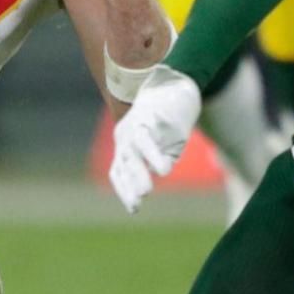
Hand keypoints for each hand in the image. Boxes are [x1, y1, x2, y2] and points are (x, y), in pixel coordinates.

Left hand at [109, 66, 201, 211]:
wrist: (174, 84)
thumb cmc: (167, 118)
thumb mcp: (161, 142)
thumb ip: (158, 158)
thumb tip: (158, 171)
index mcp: (125, 145)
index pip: (119, 171)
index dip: (124, 190)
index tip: (134, 209)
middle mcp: (126, 136)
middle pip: (125, 163)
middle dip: (130, 185)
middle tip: (137, 204)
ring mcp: (137, 125)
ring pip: (135, 152)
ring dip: (140, 172)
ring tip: (146, 191)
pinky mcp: (150, 116)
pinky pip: (149, 136)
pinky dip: (155, 154)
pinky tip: (164, 169)